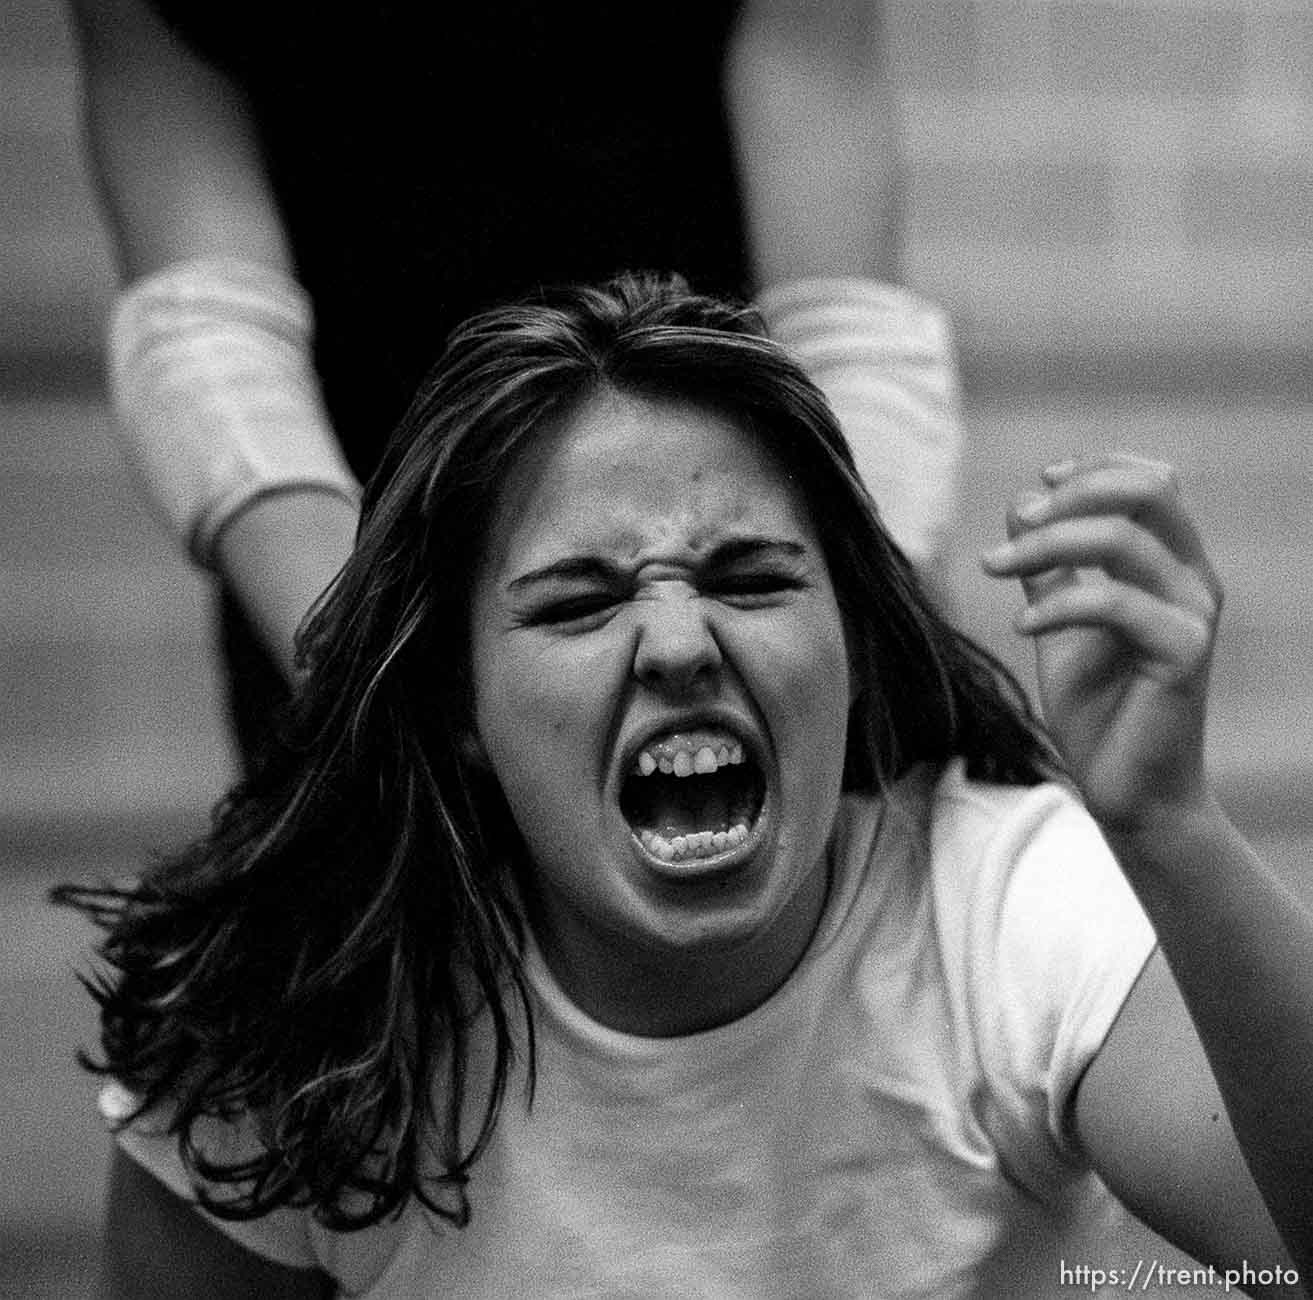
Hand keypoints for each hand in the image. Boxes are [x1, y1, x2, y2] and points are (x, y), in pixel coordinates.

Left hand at [982, 454, 1222, 832]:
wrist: (1130, 791)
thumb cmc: (1100, 711)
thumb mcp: (1062, 624)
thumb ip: (1050, 569)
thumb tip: (1023, 503)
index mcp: (1171, 565)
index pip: (1150, 483)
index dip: (1093, 470)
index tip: (1037, 489)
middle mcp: (1192, 579)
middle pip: (1148, 491)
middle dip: (1072, 494)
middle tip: (1017, 526)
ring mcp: (1193, 614)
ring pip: (1123, 539)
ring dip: (1046, 543)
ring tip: (994, 567)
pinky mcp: (1185, 653)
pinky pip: (1115, 603)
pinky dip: (1059, 605)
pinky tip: (1022, 627)